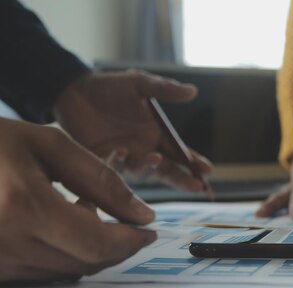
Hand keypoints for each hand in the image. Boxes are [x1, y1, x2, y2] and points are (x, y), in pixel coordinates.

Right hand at [0, 118, 156, 285]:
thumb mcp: (48, 145)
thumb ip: (101, 180)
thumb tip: (142, 214)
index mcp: (22, 208)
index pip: (97, 244)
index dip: (130, 241)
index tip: (148, 230)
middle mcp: (5, 243)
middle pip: (84, 263)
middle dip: (115, 246)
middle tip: (126, 222)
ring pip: (64, 271)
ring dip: (89, 250)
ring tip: (87, 214)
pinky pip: (39, 273)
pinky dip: (63, 254)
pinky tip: (60, 225)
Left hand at [53, 70, 212, 191]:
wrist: (73, 90)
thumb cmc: (109, 87)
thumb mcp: (139, 83)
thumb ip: (165, 89)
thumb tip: (193, 91)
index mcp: (157, 134)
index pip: (181, 153)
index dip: (195, 162)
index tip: (207, 170)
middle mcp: (145, 150)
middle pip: (168, 170)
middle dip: (182, 179)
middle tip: (196, 186)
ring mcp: (125, 157)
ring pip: (143, 172)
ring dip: (150, 167)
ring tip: (154, 157)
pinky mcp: (103, 160)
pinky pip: (114, 167)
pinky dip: (120, 161)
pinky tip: (123, 151)